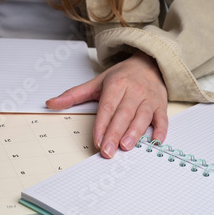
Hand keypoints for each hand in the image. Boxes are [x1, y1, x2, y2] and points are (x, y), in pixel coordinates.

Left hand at [46, 50, 167, 157]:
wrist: (148, 63)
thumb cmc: (122, 76)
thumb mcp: (96, 82)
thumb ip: (73, 95)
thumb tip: (50, 103)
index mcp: (116, 84)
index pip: (107, 107)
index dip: (101, 125)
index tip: (97, 141)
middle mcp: (134, 91)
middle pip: (123, 114)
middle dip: (115, 134)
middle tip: (108, 151)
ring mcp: (149, 98)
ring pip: (142, 117)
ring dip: (135, 133)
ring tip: (126, 147)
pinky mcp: (161, 105)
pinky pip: (162, 118)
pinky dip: (160, 130)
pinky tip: (156, 141)